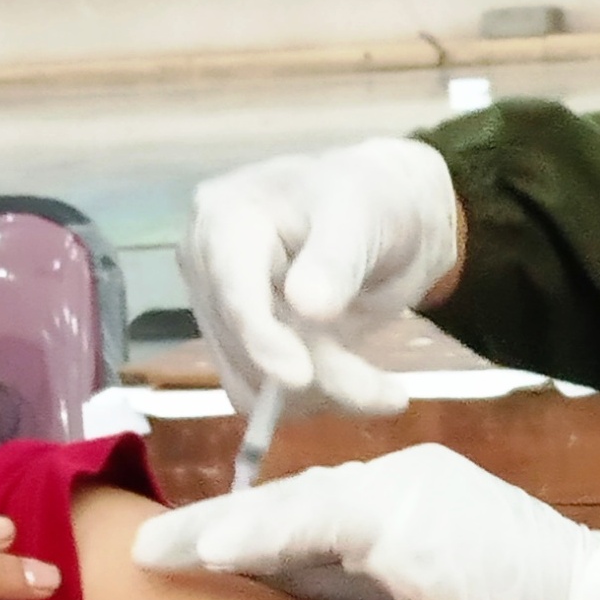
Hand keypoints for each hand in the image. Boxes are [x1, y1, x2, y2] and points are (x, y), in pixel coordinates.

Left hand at [134, 446, 599, 599]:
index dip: (255, 538)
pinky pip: (299, 529)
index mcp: (416, 494)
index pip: (320, 514)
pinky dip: (241, 540)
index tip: (204, 557)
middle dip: (220, 531)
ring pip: (283, 510)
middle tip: (154, 550)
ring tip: (149, 553)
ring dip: (210, 535)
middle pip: (290, 505)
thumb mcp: (450, 595)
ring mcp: (396, 492)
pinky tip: (195, 554)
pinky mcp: (392, 521)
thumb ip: (390, 590)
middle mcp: (400, 477)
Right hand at [179, 136, 462, 413]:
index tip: (299, 378)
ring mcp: (221, 310)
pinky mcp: (239, 346)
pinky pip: (263, 395)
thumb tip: (307, 306)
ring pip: (252, 383)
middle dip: (318, 374)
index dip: (260, 336)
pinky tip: (361, 387)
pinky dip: (315, 401)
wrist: (386, 220)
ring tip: (384, 389)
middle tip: (391, 395)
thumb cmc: (370, 198)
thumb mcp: (363, 214)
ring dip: (322, 395)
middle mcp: (208, 268)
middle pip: (244, 345)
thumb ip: (336, 258)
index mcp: (224, 218)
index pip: (231, 286)